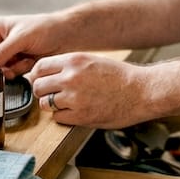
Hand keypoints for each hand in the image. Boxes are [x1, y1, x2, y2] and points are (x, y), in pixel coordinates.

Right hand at [0, 12, 65, 78]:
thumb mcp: (22, 37)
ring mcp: (7, 55)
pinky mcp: (17, 65)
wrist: (67, 37)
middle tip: (4, 67)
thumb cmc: (46, 28)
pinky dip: (18, 72)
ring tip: (24, 59)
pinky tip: (29, 63)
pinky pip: (9, 75)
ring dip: (9, 69)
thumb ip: (4, 51)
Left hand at [28, 52, 152, 128]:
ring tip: (65, 104)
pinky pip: (57, 118)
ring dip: (51, 105)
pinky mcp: (80, 115)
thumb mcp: (92, 61)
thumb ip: (70, 66)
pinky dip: (63, 117)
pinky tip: (75, 112)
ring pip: (44, 103)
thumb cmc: (120, 76)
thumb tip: (48, 73)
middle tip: (52, 95)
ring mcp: (74, 98)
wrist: (141, 91)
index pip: (39, 68)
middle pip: (38, 86)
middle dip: (42, 92)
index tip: (43, 81)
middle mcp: (70, 77)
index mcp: (73, 60)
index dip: (38, 76)